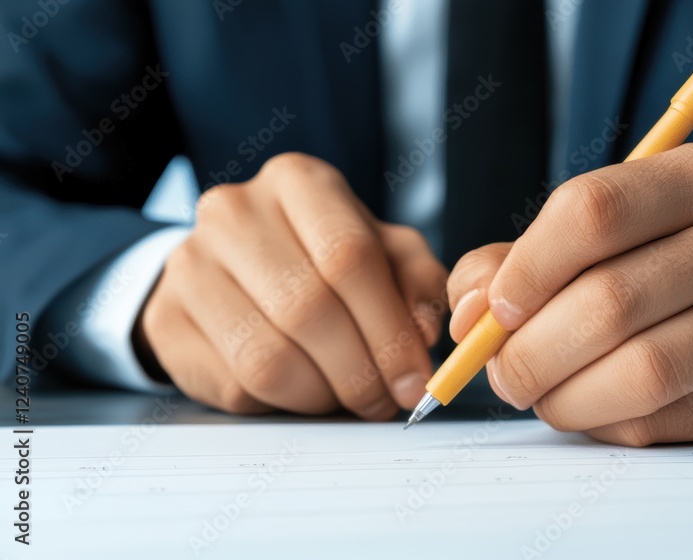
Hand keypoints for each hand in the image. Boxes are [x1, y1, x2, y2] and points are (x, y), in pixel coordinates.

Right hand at [136, 153, 446, 418]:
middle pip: (308, 308)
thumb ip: (417, 284)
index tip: (415, 378)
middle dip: (361, 372)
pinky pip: (234, 384)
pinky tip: (301, 392)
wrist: (233, 267)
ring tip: (347, 397)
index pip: (349, 256)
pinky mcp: (166, 319)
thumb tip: (426, 332)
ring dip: (322, 395)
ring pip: (268, 357)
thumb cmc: (321, 258)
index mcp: (299, 182)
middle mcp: (236, 212)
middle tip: (385, 400)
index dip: (390, 330)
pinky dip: (281, 404)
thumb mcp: (384, 254)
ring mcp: (189, 264)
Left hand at [447, 144, 692, 445]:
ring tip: (539, 393)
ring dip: (561, 396)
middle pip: (611, 301)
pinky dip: (602, 422)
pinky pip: (659, 422)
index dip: (525, 269)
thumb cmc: (653, 264)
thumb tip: (470, 315)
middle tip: (501, 372)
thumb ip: (514, 262)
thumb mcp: (594, 236)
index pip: (595, 211)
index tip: (494, 310)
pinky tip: (594, 405)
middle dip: (529, 350)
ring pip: (640, 371)